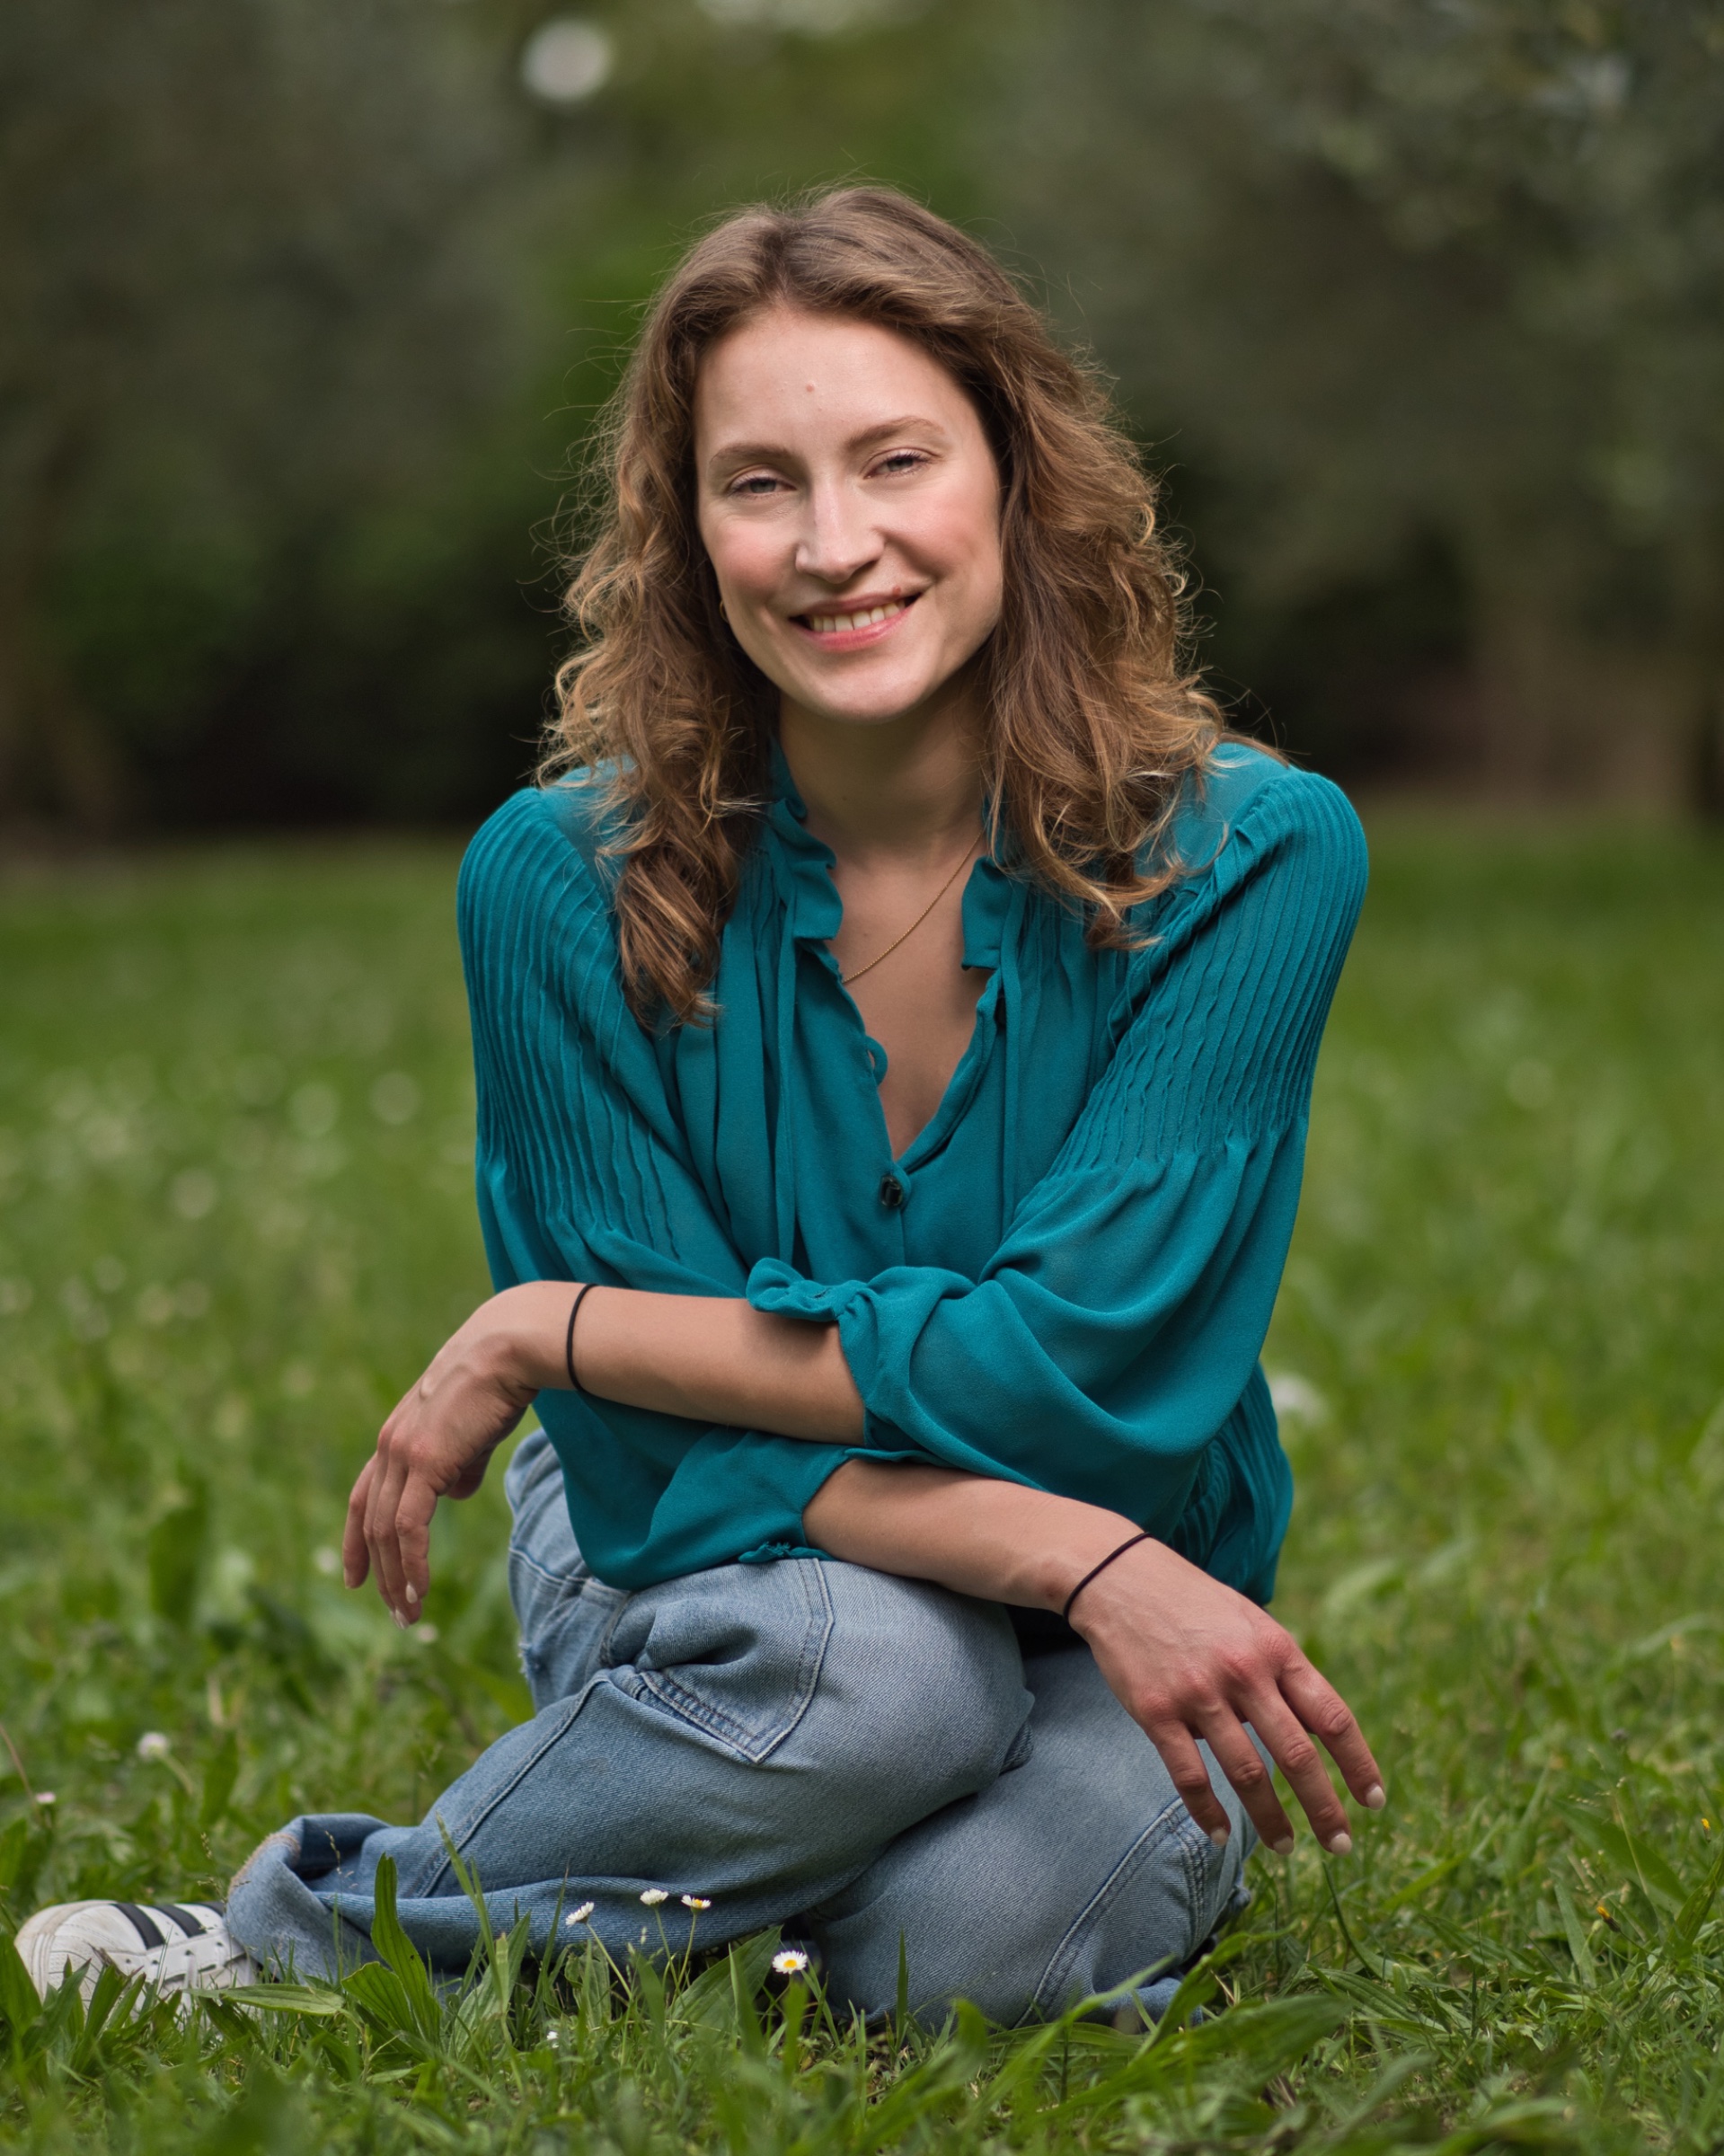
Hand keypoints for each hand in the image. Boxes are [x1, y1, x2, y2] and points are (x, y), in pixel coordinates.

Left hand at [343, 1283, 573, 1622]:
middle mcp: (389, 1447)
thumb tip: (457, 1494)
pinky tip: (421, 1588)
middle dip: (381, 1573)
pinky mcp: (425, 1462)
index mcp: (396, 1438)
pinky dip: (412, 1563)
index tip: (357, 1579)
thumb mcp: (472, 1429)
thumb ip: (460, 1462)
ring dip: (396, 1578)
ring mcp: (403, 1454)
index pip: (363, 1497)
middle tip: (397, 1612)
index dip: (357, 1540)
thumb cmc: (499, 1381)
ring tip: (410, 1613)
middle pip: (370, 1523)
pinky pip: (409, 1527)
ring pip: (385, 1532)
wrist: (508, 1347)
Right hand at [1068, 1536, 1383, 1854]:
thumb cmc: (1193, 1604)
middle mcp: (1243, 1672)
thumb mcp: (1251, 1623)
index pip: (1332, 1717)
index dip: (1358, 1764)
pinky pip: (1190, 1776)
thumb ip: (1282, 1672)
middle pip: (1297, 1755)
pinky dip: (1209, 1813)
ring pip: (1248, 1773)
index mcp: (1275, 1649)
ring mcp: (1198, 1693)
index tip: (1373, 1802)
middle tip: (1339, 1845)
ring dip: (1271, 1820)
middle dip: (1324, 1808)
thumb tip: (1314, 1732)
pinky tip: (1221, 1836)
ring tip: (1285, 1847)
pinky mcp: (1157, 1711)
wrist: (1119, 1577)